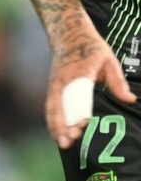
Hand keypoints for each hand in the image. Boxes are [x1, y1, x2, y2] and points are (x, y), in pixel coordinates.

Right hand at [47, 15, 134, 147]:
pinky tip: (58, 135)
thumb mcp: (109, 60)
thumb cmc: (92, 49)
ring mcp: (54, 86)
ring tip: (63, 144)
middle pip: (60, 106)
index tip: (84, 123)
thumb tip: (130, 99)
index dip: (79, 110)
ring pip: (52, 110)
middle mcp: (62, 81)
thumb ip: (117, 81)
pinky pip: (51, 108)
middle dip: (63, 125)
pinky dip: (53, 122)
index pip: (77, 95)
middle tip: (70, 140)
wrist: (69, 36)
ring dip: (56, 127)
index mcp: (78, 73)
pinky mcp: (52, 89)